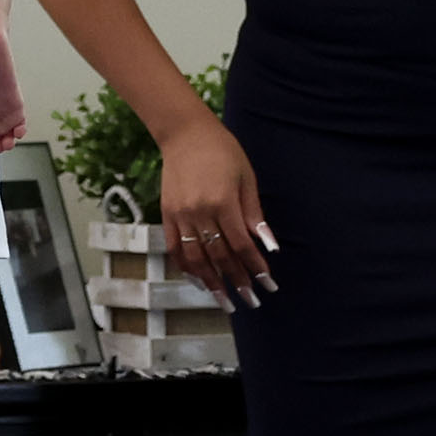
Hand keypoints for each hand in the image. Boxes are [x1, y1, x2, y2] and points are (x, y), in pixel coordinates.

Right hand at [152, 118, 278, 308]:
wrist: (184, 134)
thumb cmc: (223, 152)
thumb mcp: (247, 178)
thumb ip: (254, 214)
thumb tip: (268, 245)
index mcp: (223, 203)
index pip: (242, 245)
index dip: (255, 267)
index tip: (268, 285)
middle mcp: (200, 213)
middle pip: (220, 256)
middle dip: (237, 281)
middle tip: (251, 300)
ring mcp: (180, 216)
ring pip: (196, 258)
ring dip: (211, 283)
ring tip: (224, 300)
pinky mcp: (167, 215)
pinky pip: (175, 248)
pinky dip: (186, 268)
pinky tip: (198, 281)